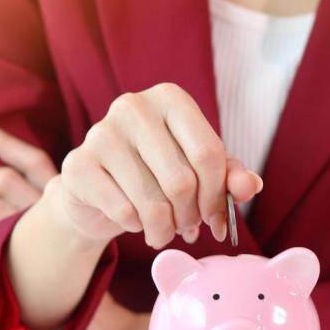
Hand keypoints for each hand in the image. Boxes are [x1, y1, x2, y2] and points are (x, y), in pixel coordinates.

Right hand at [53, 82, 262, 247]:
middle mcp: (133, 106)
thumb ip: (230, 175)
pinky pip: (124, 211)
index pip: (208, 154)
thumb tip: (250, 186)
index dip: (218, 196)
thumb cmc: (156, 173)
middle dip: (191, 216)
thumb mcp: (200, 170)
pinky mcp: (79, 164)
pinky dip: (136, 227)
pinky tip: (134, 221)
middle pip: (182, 181)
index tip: (216, 219)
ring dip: (165, 229)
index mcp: (170, 98)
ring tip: (164, 231)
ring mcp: (101, 133)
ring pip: (153, 202)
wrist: (98, 189)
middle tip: (188, 228)